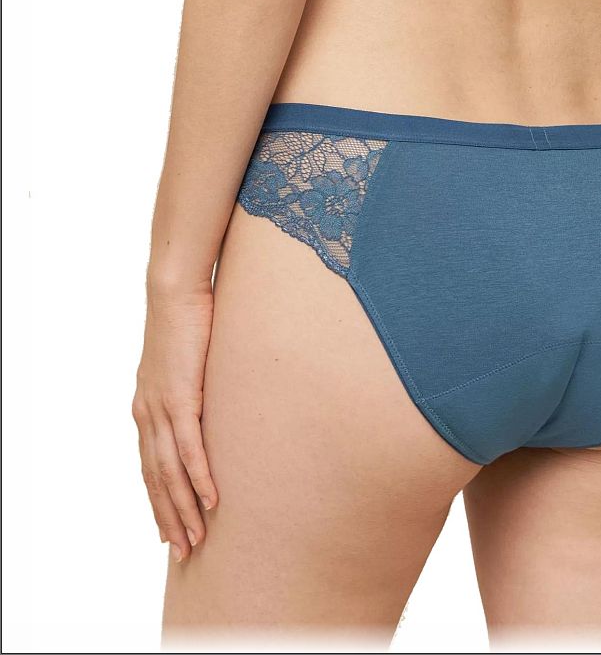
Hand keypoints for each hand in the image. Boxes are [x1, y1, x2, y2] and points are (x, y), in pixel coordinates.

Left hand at [132, 275, 217, 562]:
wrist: (176, 290)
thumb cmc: (188, 318)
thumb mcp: (188, 360)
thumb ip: (193, 385)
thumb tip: (214, 399)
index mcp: (147, 406)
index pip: (150, 465)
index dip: (158, 500)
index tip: (169, 528)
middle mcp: (147, 412)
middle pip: (155, 478)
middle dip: (168, 516)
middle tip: (183, 551)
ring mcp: (161, 407)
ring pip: (169, 471)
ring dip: (184, 508)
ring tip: (197, 538)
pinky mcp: (180, 397)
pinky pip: (189, 448)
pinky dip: (199, 477)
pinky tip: (210, 500)